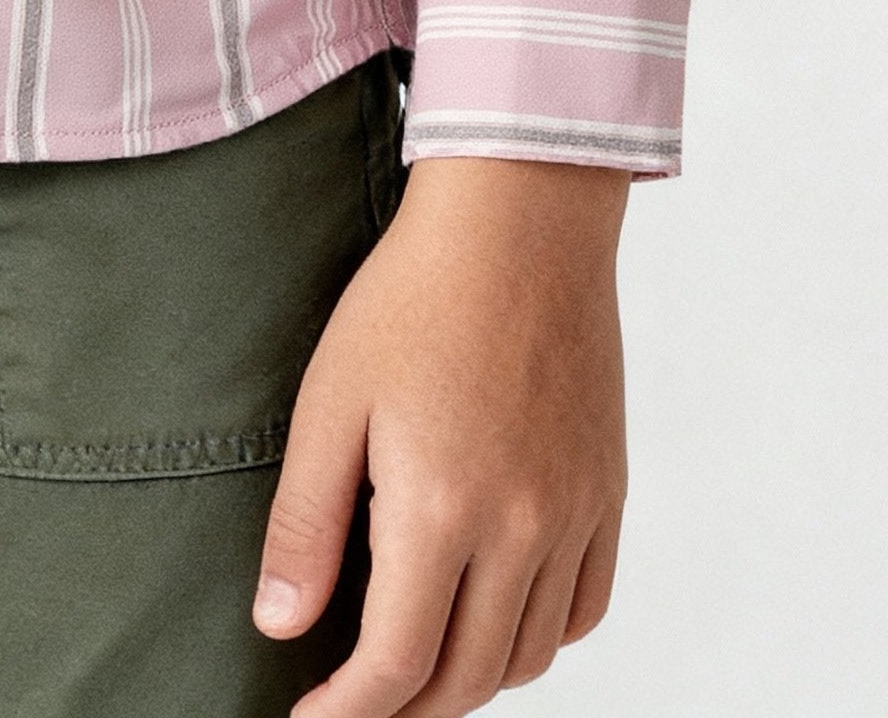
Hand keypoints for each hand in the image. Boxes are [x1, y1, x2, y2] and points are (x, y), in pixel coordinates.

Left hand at [253, 154, 629, 715]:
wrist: (519, 220)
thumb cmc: (413, 296)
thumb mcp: (330, 400)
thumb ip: (305, 524)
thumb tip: (280, 626)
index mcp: (442, 509)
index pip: (397, 665)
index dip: (348, 711)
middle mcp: (521, 527)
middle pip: (465, 676)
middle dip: (403, 707)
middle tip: (354, 696)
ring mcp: (575, 513)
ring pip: (528, 655)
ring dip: (469, 677)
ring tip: (416, 658)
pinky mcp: (607, 491)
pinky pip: (583, 608)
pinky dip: (538, 636)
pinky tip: (495, 613)